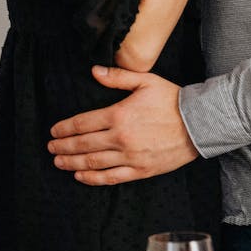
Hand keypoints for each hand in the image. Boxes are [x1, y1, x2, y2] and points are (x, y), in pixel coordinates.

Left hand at [48, 66, 197, 183]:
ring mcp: (130, 157)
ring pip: (93, 163)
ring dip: (72, 163)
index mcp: (119, 115)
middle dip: (63, 146)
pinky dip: (92, 178)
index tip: (54, 131)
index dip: (65, 128)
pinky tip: (80, 176)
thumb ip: (118, 77)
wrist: (199, 123)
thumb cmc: (172, 100)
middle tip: (51, 147)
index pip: (83, 123)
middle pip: (83, 145)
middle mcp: (121, 138)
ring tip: (59, 161)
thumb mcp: (146, 81)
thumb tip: (94, 71)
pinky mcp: (140, 170)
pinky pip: (111, 178)